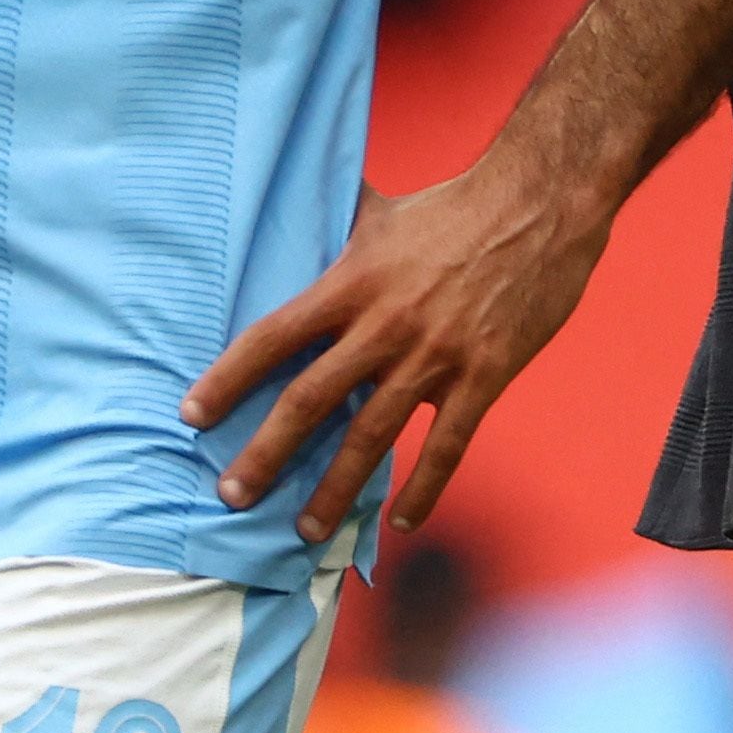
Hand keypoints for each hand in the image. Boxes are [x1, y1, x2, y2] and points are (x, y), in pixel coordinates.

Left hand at [182, 152, 612, 543]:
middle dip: (265, 453)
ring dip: (334, 489)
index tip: (191, 415)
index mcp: (353, 282)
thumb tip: (295, 205)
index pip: (274, 337)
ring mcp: (435, 355)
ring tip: (303, 528)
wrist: (541, 205)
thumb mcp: (383, 209)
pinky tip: (402, 522)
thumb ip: (336, 223)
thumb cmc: (457, 204)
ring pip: (371, 436)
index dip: (228, 378)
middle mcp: (385, 325)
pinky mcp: (483, 375)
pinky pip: (446, 446)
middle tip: (231, 494)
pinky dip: (423, 488)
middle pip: (310, 399)